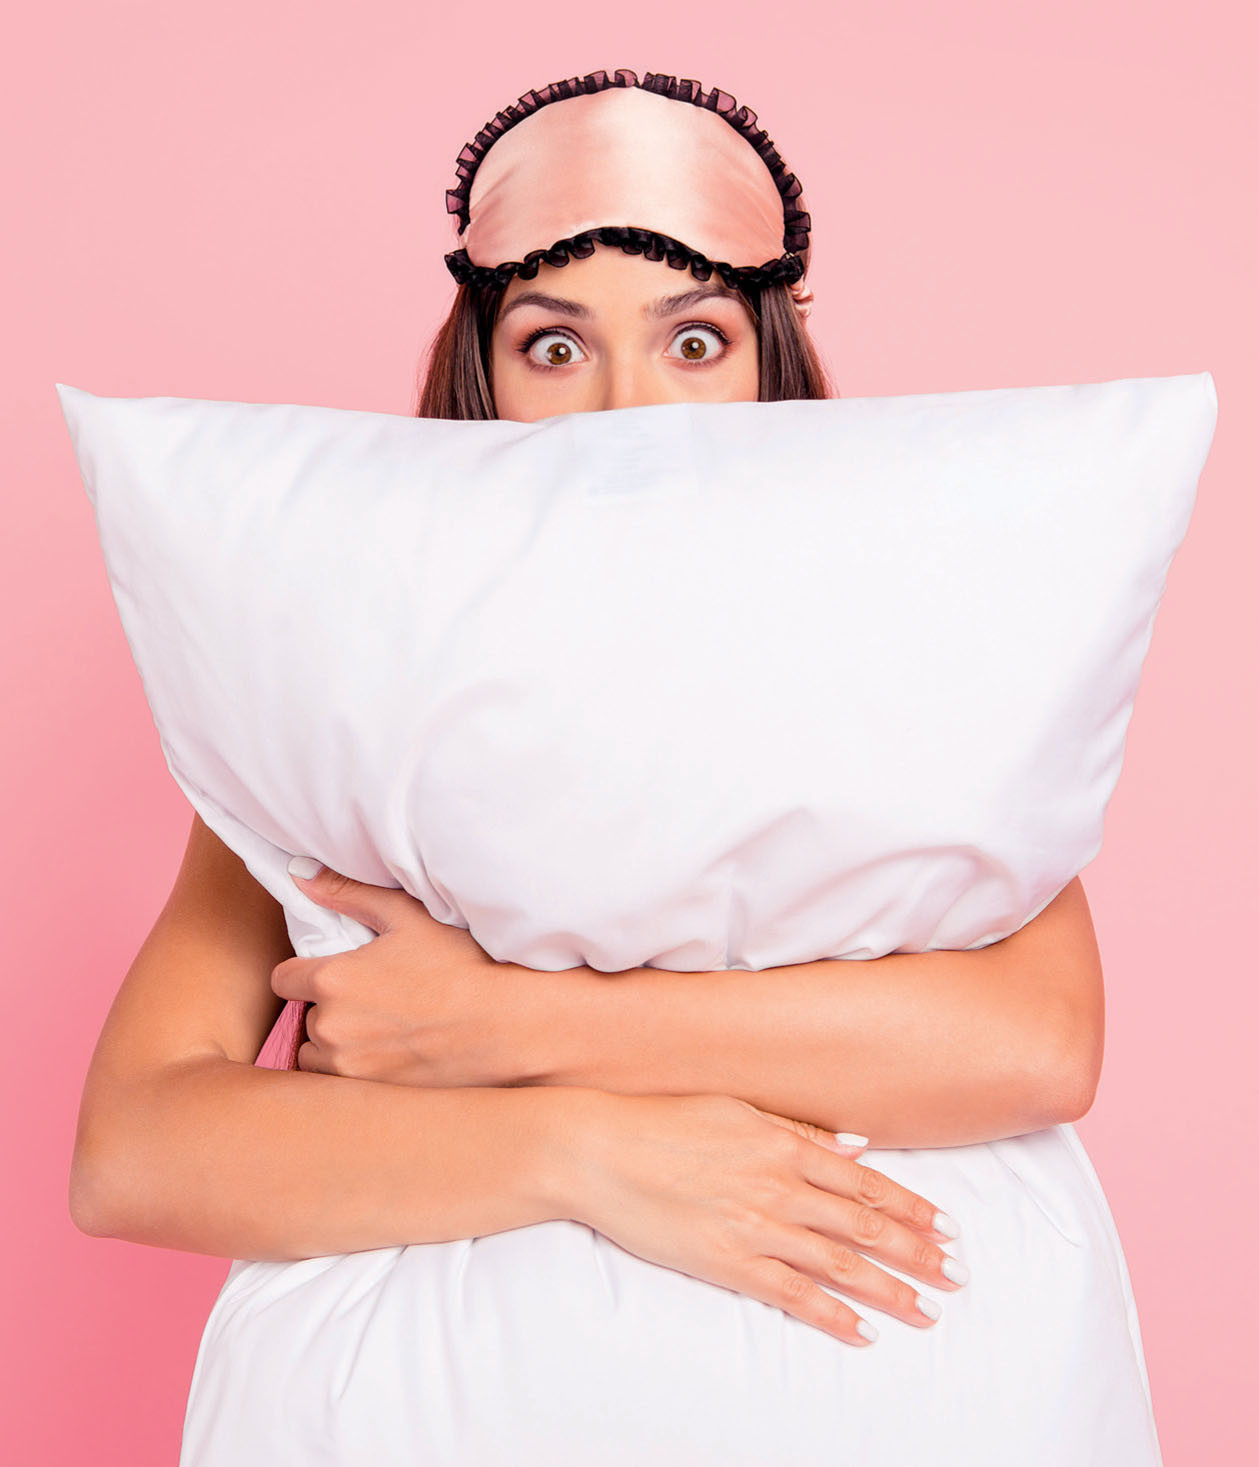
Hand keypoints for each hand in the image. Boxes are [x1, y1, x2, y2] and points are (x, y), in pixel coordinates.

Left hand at [271, 862, 535, 1087]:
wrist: (509, 1025)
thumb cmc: (462, 965)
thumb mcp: (407, 916)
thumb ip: (347, 894)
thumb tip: (299, 875)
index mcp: (333, 980)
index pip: (282, 979)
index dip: (305, 973)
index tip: (333, 972)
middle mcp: (332, 1028)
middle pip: (304, 1019)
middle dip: (328, 1010)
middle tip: (372, 998)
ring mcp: (351, 1068)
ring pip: (319, 1057)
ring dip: (338, 1046)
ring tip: (382, 1029)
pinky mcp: (373, 1096)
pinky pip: (344, 1085)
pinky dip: (359, 1071)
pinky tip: (395, 1053)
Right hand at [566, 1090, 966, 1345]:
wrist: (603, 1152)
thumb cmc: (665, 1122)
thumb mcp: (737, 1109)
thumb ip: (799, 1130)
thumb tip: (857, 1145)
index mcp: (784, 1144)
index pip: (864, 1181)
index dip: (909, 1207)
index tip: (944, 1227)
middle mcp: (781, 1186)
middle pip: (864, 1226)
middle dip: (916, 1252)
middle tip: (955, 1275)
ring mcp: (757, 1227)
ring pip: (840, 1264)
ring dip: (889, 1289)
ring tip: (926, 1309)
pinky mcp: (729, 1263)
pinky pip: (793, 1295)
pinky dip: (831, 1315)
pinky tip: (862, 1331)